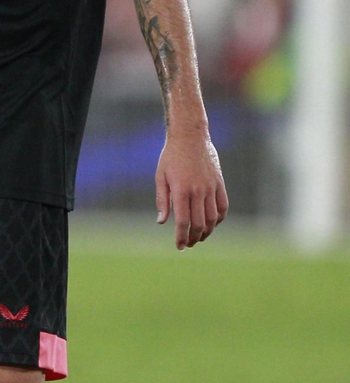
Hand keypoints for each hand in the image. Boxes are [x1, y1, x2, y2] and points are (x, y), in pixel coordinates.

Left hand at [156, 128, 227, 249]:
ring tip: (200, 237)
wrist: (190, 136)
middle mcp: (198, 191)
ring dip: (207, 232)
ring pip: (213, 218)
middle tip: (189, 244)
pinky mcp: (220, 184)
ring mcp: (211, 188)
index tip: (179, 246)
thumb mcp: (160, 176)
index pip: (183, 221)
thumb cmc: (171, 156)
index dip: (181, 237)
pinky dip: (218, 219)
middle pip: (199, 224)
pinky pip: (223, 207)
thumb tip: (162, 222)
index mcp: (181, 190)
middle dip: (194, 238)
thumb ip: (162, 200)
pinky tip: (212, 224)